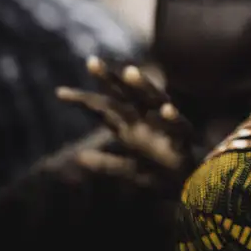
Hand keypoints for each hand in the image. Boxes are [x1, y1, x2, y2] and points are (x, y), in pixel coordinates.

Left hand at [56, 57, 196, 196]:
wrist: (192, 189)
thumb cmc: (162, 174)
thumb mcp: (130, 171)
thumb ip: (107, 164)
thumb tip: (79, 158)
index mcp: (132, 127)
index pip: (105, 108)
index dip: (84, 100)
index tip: (59, 93)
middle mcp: (147, 121)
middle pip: (126, 94)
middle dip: (110, 79)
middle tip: (91, 62)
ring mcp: (165, 128)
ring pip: (154, 100)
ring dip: (143, 86)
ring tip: (129, 71)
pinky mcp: (183, 140)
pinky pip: (179, 127)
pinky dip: (173, 118)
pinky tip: (166, 110)